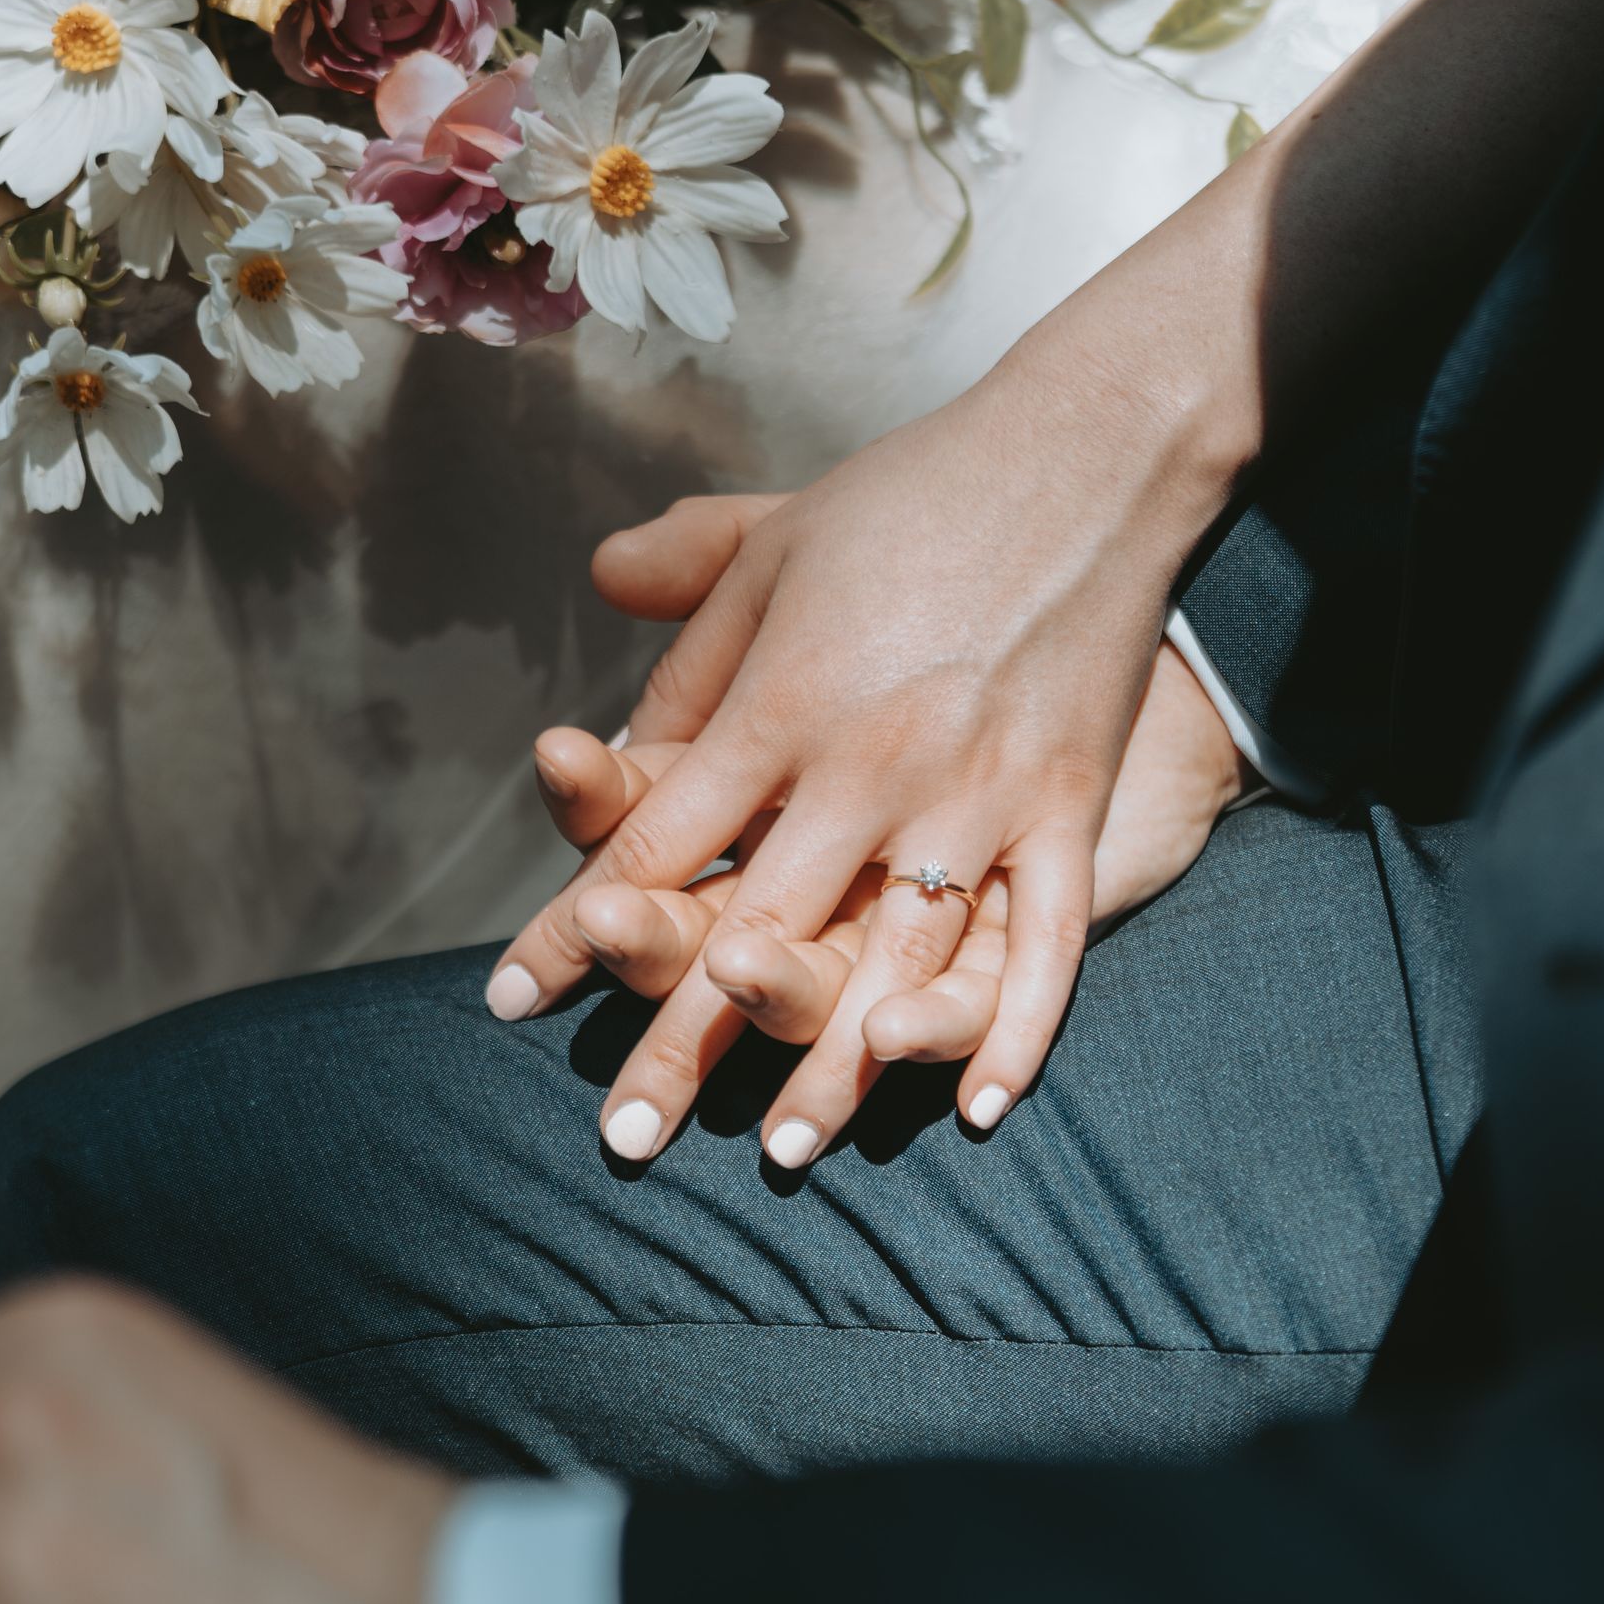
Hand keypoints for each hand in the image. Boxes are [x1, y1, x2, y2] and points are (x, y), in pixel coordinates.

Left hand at [523, 499, 1246, 1160]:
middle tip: (624, 1139)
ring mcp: (976, 795)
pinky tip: (968, 1108)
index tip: (513, 1001)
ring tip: (782, 1150)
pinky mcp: (1065, 808)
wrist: (1090, 454)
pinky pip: (1044, 943)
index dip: (576, 929)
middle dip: (682, 1041)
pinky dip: (1011, 1029)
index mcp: (780, 702)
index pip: (654, 842)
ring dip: (834, 1066)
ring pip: (893, 963)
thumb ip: (683, 593)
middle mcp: (868, 764)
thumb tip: (595, 593)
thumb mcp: (778, 537)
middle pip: (755, 930)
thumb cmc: (915, 496)